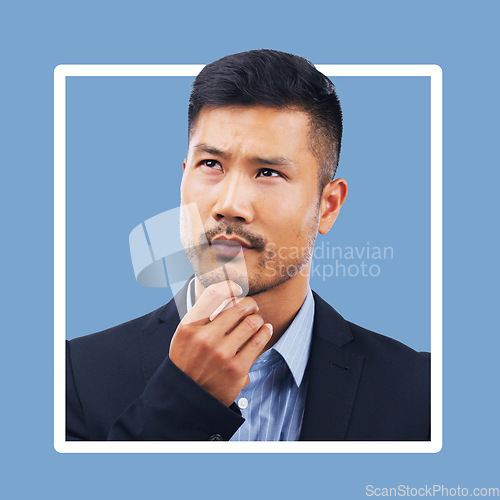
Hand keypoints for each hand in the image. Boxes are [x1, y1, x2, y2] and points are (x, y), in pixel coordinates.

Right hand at [169, 280, 272, 406]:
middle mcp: (205, 338)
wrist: (188, 397)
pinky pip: (259, 342)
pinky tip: (265, 330)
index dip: (230, 286)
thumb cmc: (188, 360)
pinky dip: (265, 332)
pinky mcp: (237, 368)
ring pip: (252, 323)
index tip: (238, 288)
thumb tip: (229, 293)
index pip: (213, 294)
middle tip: (252, 306)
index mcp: (189, 327)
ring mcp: (222, 354)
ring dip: (258, 319)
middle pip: (238, 307)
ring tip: (258, 320)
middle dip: (250, 304)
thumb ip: (202, 315)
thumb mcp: (185, 336)